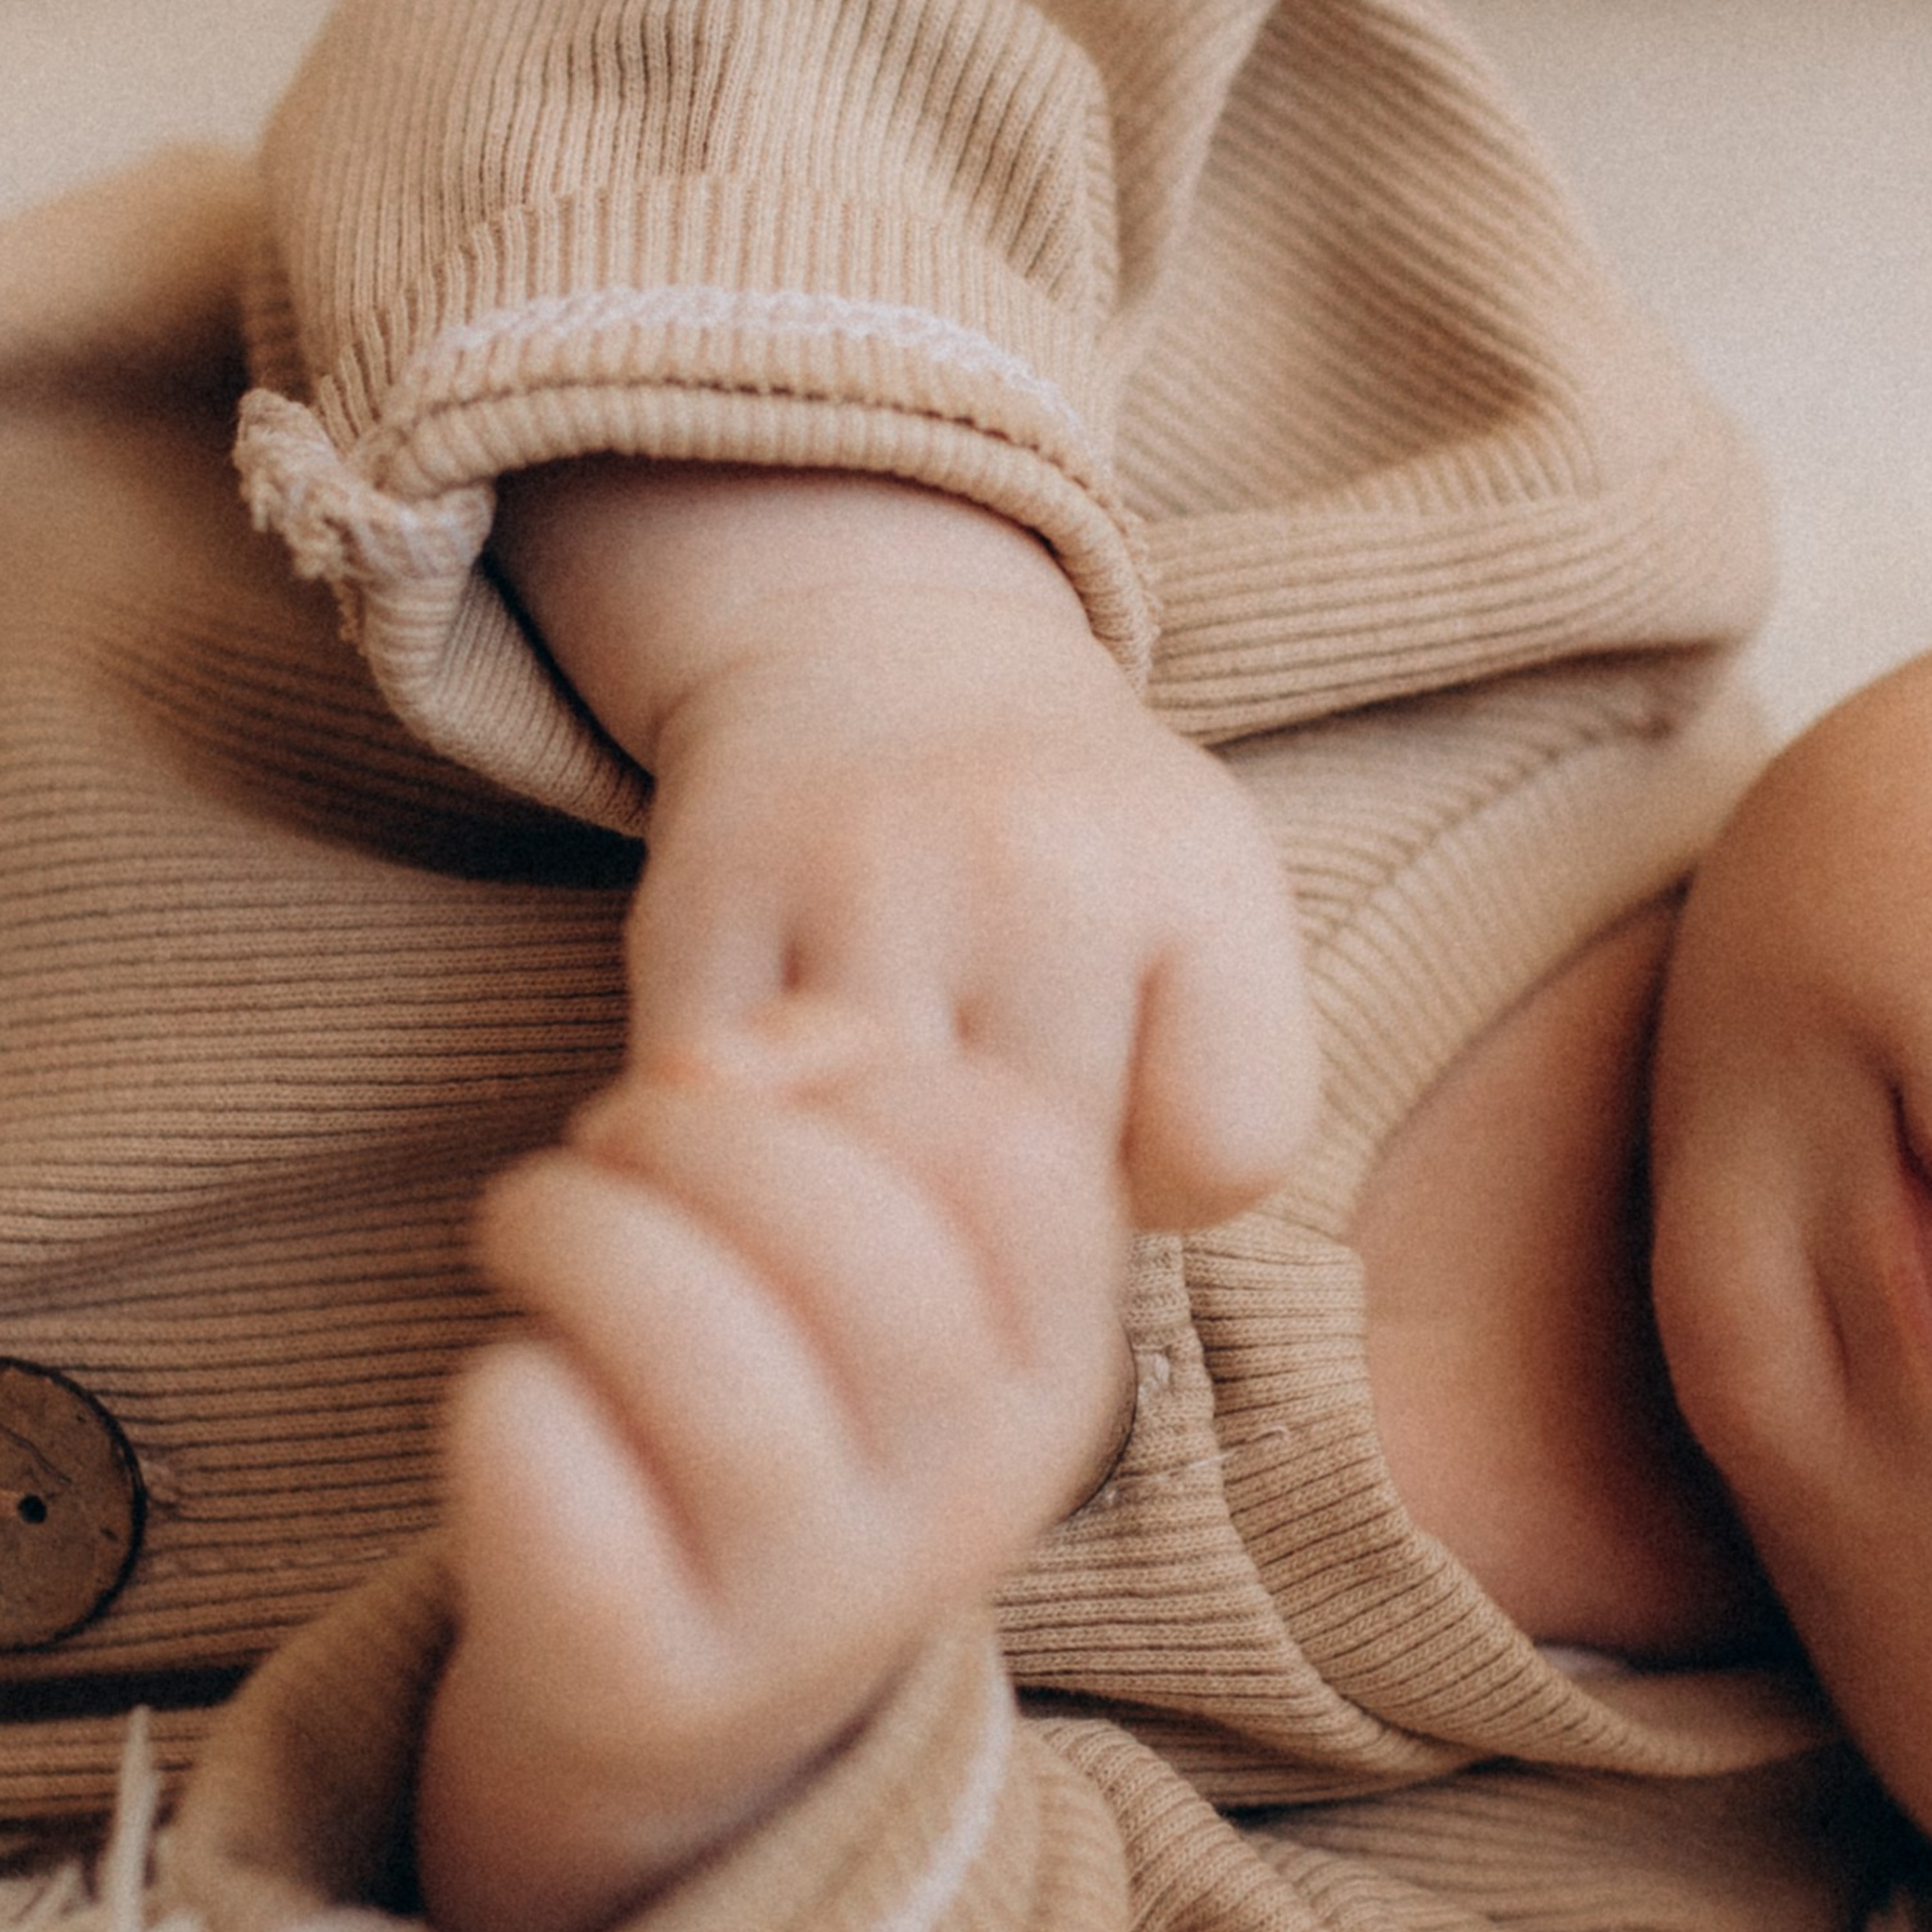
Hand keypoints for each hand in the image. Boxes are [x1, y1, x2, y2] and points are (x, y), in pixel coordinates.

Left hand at [415, 1008, 1129, 1931]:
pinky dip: (506, 1390)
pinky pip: (556, 1467)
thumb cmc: (764, 1398)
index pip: (1017, 1153)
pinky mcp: (654, 1680)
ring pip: (700, 1348)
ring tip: (529, 1226)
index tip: (755, 1088)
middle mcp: (970, 1499)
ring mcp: (820, 1608)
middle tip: (604, 1144)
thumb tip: (718, 1065)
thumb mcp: (846, 1250)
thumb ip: (820, 1104)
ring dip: (575, 1231)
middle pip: (853, 1235)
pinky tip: (516, 1392)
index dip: (860, 1072)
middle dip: (689, 1136)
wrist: (676, 1696)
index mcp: (1051, 1374)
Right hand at [494, 460, 1318, 1228]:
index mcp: (1196, 869)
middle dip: (1018, 1190)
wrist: (875, 645)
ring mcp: (861, 881)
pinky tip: (793, 1091)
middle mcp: (1039, 863)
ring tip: (887, 1116)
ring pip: (890, 1173)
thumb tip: (1046, 1286)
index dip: (1168, 1173)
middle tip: (980, 1112)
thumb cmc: (1065, 837)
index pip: (1228, 1149)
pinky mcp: (703, 909)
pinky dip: (762, 1147)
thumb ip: (1204, 1096)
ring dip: (882, 1185)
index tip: (1116, 1103)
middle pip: (1044, 1178)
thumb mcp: (1202, 916)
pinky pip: (737, 1131)